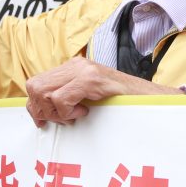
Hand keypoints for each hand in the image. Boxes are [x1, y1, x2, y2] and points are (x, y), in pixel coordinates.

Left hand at [24, 57, 181, 126]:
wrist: (151, 99)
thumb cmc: (122, 103)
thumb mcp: (90, 98)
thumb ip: (69, 98)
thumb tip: (41, 112)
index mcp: (73, 68)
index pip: (35, 83)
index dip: (34, 106)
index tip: (44, 121)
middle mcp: (75, 65)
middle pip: (34, 86)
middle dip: (41, 110)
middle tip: (62, 120)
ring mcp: (83, 70)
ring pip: (43, 92)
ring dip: (55, 112)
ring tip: (76, 116)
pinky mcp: (91, 79)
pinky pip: (60, 98)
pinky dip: (67, 112)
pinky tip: (85, 112)